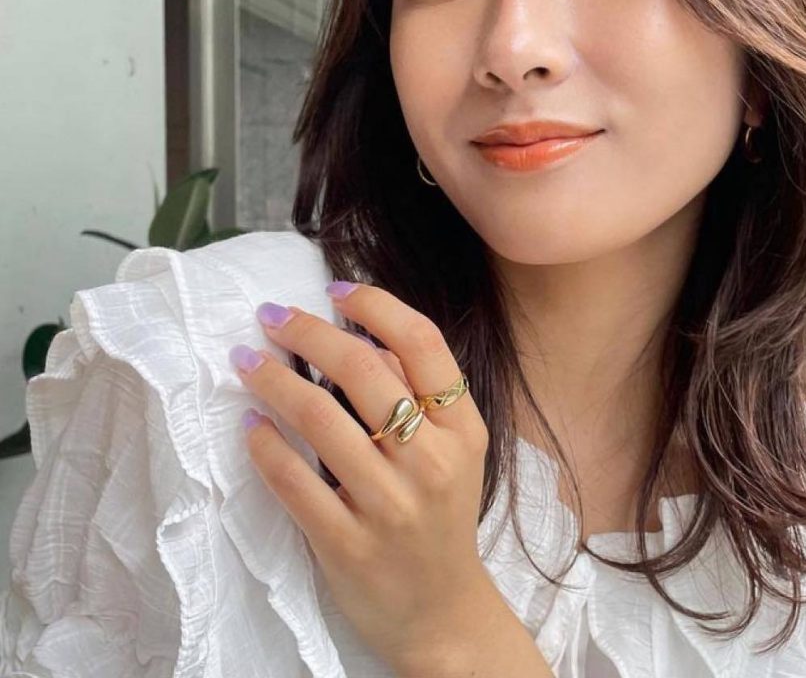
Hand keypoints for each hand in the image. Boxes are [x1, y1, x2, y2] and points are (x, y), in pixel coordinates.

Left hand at [229, 283, 493, 673]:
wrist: (443, 613)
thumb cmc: (442, 517)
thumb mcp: (456, 452)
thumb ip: (421, 395)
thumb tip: (360, 334)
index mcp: (462, 429)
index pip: (422, 343)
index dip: (375, 305)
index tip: (334, 289)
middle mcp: (431, 460)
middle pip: (365, 370)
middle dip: (309, 331)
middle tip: (272, 316)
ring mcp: (389, 505)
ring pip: (320, 419)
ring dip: (274, 379)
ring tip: (246, 359)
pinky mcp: (347, 544)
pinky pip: (294, 482)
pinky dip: (265, 446)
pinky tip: (250, 425)